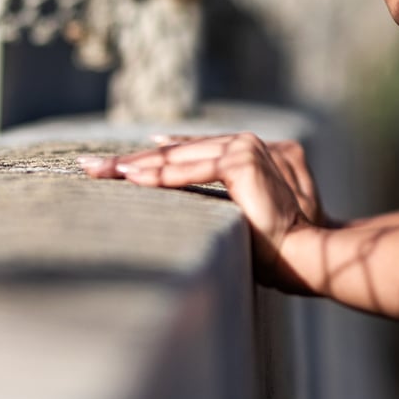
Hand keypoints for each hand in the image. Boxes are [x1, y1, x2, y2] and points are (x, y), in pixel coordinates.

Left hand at [78, 133, 326, 290]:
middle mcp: (249, 143)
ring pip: (180, 157)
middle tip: (91, 166)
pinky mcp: (244, 160)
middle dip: (132, 161)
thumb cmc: (277, 246)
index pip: (190, 153)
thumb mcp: (239, 215)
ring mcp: (248, 147)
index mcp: (251, 152)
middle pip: (178, 151)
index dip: (152, 158)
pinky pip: (191, 169)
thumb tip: (176, 193)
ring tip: (100, 171)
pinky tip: (129, 177)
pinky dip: (159, 174)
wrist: (307, 254)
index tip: (118, 163)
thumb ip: (217, 196)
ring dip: (137, 165)